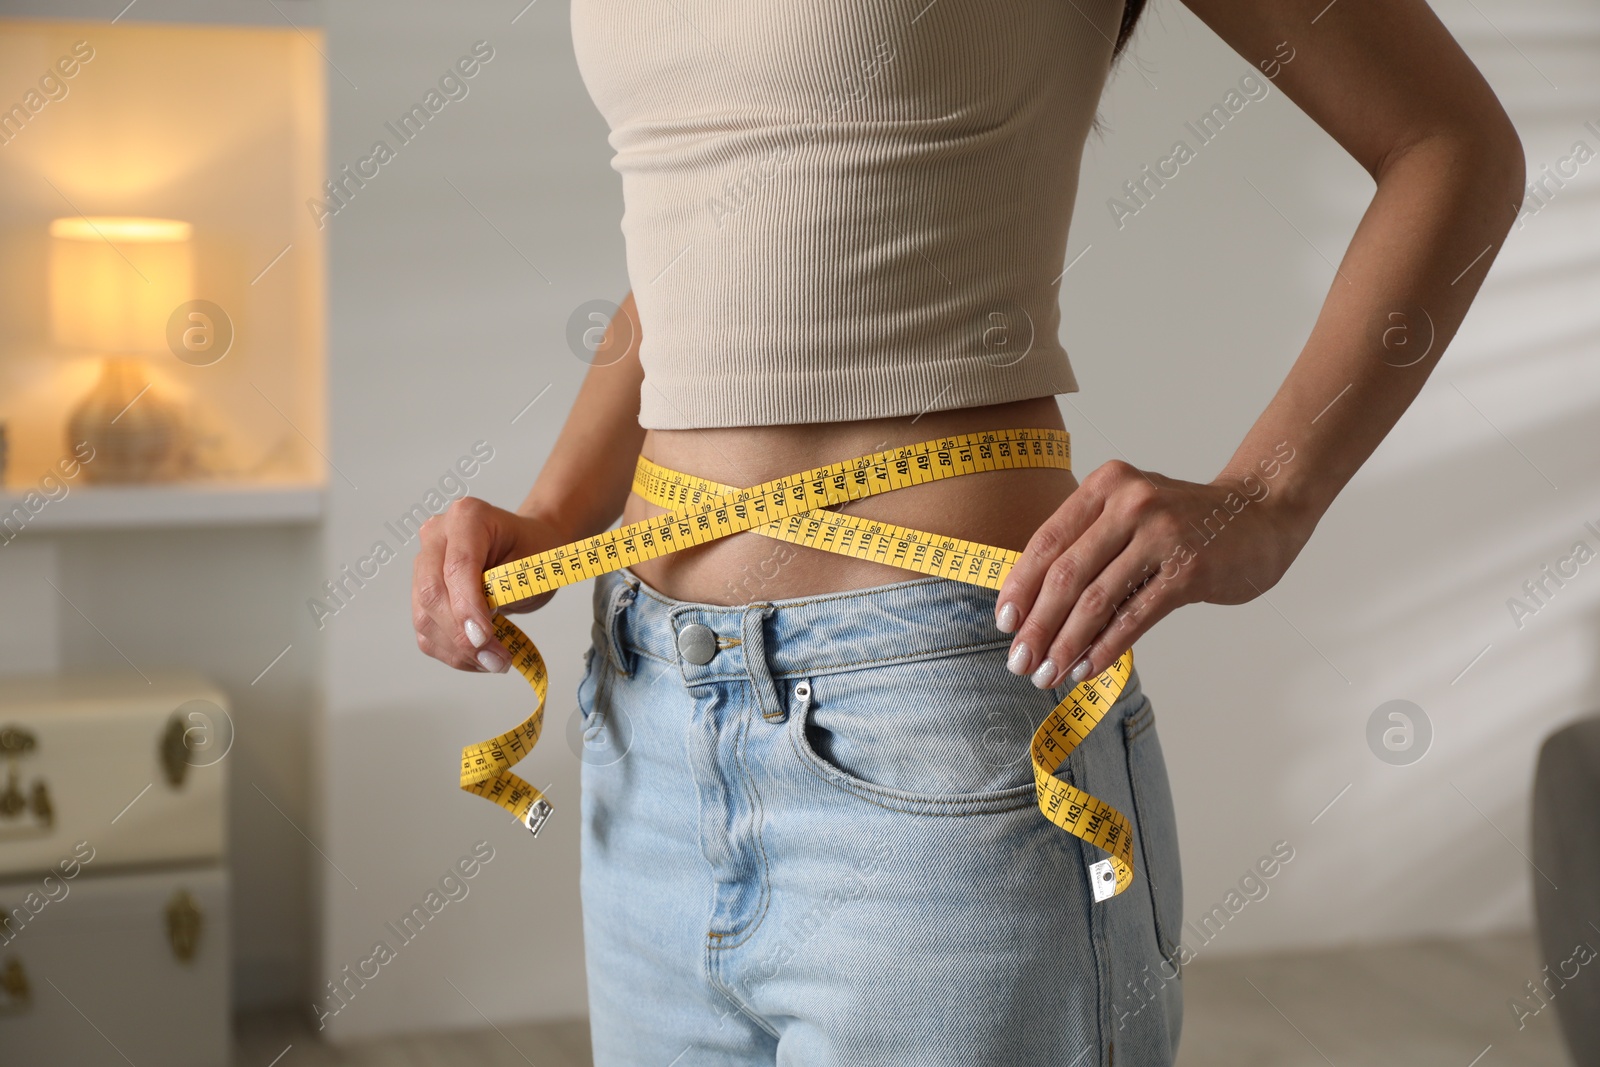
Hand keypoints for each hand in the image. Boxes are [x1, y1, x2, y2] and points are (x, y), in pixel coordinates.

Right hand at [411, 498, 571, 672]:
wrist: (527, 546)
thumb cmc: (533, 551)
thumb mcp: (535, 565)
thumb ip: (506, 590)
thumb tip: (478, 630)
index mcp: (467, 517)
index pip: (458, 565)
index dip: (467, 606)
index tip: (484, 637)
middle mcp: (437, 536)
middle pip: (432, 592)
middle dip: (461, 633)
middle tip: (495, 658)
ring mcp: (424, 565)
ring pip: (425, 617)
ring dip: (458, 649)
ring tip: (495, 661)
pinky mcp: (422, 595)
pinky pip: (427, 632)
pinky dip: (453, 652)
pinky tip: (480, 657)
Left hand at [994, 459, 1313, 688]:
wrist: (1260, 516)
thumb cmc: (1184, 523)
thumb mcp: (1130, 513)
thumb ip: (1087, 543)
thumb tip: (1033, 604)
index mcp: (1106, 485)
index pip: (1047, 541)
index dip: (1021, 586)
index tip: (1005, 623)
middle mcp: (1130, 502)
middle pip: (1066, 575)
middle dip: (1038, 625)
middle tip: (1020, 661)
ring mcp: (1161, 534)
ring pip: (1096, 600)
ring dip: (1066, 644)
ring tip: (1048, 674)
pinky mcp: (1189, 569)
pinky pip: (1134, 616)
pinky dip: (1105, 648)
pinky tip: (1087, 669)